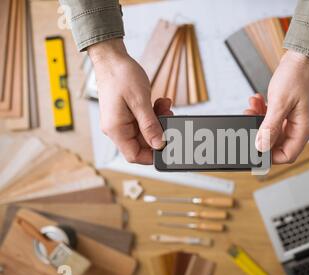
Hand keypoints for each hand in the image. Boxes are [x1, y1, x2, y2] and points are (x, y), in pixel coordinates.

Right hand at [88, 39, 172, 163]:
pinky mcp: (127, 114)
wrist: (111, 57)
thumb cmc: (120, 75)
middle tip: (169, 118)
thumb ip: (150, 125)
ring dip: (158, 121)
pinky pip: (144, 121)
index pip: (134, 155)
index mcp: (115, 129)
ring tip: (165, 107)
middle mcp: (116, 129)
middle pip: (142, 144)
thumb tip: (159, 144)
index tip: (168, 146)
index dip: (152, 155)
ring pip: (146, 132)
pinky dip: (154, 114)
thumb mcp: (140, 101)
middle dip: (159, 132)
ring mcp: (121, 122)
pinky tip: (160, 103)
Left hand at [245, 49, 308, 163]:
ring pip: (272, 129)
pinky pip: (273, 117)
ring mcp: (295, 117)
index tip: (255, 148)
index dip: (270, 155)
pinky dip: (263, 111)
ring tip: (251, 109)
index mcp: (304, 128)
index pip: (288, 155)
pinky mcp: (288, 109)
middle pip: (277, 143)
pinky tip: (257, 102)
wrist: (303, 55)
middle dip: (260, 134)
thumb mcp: (280, 103)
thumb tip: (261, 146)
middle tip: (249, 122)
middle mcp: (301, 125)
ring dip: (259, 120)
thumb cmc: (298, 75)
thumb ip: (270, 127)